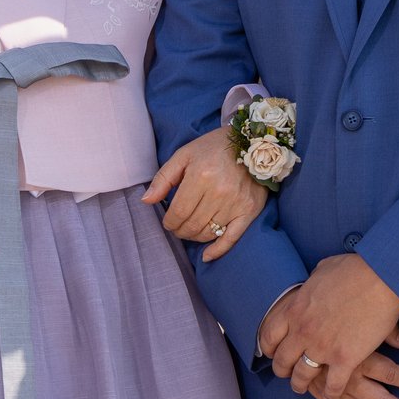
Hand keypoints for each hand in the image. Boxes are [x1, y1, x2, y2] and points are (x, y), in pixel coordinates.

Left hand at [144, 128, 267, 262]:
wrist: (251, 142)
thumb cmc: (213, 148)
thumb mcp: (184, 155)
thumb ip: (163, 178)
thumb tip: (146, 201)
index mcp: (201, 176)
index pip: (179, 212)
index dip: (169, 222)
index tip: (168, 222)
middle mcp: (219, 192)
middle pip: (192, 225)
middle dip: (180, 231)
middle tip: (178, 227)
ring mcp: (236, 203)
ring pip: (208, 233)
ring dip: (194, 237)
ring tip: (191, 230)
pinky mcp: (250, 211)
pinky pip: (232, 237)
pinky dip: (218, 250)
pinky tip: (207, 255)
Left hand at [257, 254, 398, 398]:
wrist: (380, 278)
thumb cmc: (354, 269)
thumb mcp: (323, 269)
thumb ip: (313, 281)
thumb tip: (315, 279)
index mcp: (295, 309)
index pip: (269, 335)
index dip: (268, 347)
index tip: (272, 352)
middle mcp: (303, 331)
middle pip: (282, 360)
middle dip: (282, 370)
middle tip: (286, 374)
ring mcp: (323, 347)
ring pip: (303, 376)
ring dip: (301, 384)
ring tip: (304, 387)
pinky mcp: (345, 359)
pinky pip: (332, 385)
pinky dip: (330, 393)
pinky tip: (332, 394)